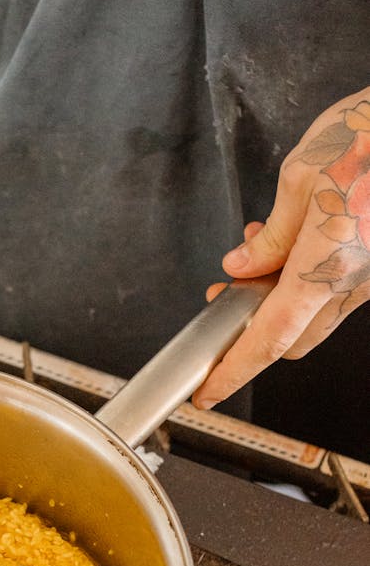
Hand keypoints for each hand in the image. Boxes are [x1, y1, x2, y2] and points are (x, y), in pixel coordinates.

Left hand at [194, 89, 369, 409]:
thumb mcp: (302, 174)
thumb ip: (273, 233)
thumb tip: (244, 266)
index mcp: (327, 264)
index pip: (270, 337)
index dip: (234, 370)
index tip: (209, 391)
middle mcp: (356, 281)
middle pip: (292, 335)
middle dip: (252, 325)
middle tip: (223, 296)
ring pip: (316, 312)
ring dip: (280, 297)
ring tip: (254, 255)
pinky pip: (338, 287)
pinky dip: (308, 278)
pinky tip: (295, 241)